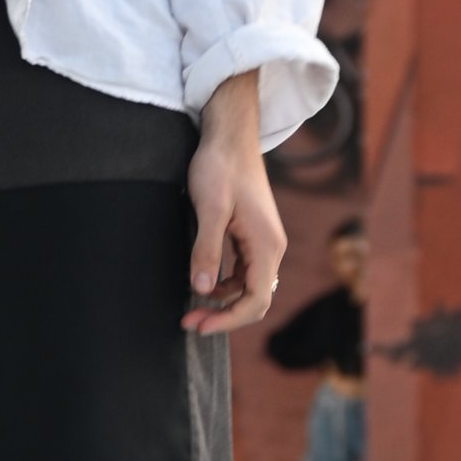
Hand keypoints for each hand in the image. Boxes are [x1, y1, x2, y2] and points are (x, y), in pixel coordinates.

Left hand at [185, 75, 285, 338]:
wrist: (230, 135)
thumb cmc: (220, 166)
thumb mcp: (210, 208)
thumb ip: (206, 249)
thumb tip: (202, 290)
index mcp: (267, 245)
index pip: (255, 300)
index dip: (228, 320)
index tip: (198, 326)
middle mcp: (271, 247)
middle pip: (255, 299)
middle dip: (224, 316)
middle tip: (189, 322)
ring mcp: (264, 242)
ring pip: (249, 287)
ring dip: (224, 302)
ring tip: (192, 308)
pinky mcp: (253, 235)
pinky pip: (244, 272)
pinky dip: (226, 285)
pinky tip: (204, 284)